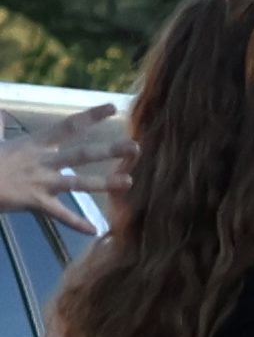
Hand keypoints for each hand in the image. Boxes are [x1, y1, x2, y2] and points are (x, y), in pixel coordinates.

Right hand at [0, 105, 127, 230]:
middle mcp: (43, 161)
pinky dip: (76, 223)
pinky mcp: (35, 201)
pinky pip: (59, 214)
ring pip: (78, 182)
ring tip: (129, 182)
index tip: (113, 107)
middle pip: (82, 154)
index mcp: (36, 144)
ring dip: (104, 183)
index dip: (91, 115)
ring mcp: (41, 182)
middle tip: (136, 147)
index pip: (68, 126)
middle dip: (109, 151)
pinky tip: (95, 230)